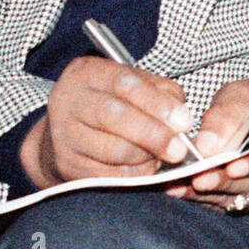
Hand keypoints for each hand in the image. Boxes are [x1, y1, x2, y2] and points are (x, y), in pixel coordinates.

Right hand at [20, 56, 193, 187]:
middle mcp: (69, 101)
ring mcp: (64, 135)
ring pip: (112, 150)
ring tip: (164, 157)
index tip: (184, 121)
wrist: (66, 131)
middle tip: (180, 149)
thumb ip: (160, 91)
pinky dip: (135, 175)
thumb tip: (181, 113)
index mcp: (87, 73)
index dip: (157, 103)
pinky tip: (147, 168)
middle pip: (114, 117)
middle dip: (153, 134)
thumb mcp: (132, 84)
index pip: (124, 84)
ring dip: (146, 157)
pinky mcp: (67, 165)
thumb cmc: (110, 103)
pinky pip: (108, 175)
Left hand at [165, 79, 248, 212]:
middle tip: (200, 179)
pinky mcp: (242, 199)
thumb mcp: (242, 98)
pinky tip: (178, 190)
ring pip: (234, 196)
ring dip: (206, 193)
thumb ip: (226, 118)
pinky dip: (199, 197)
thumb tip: (205, 146)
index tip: (232, 167)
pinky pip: (221, 202)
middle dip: (223, 182)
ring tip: (179, 186)